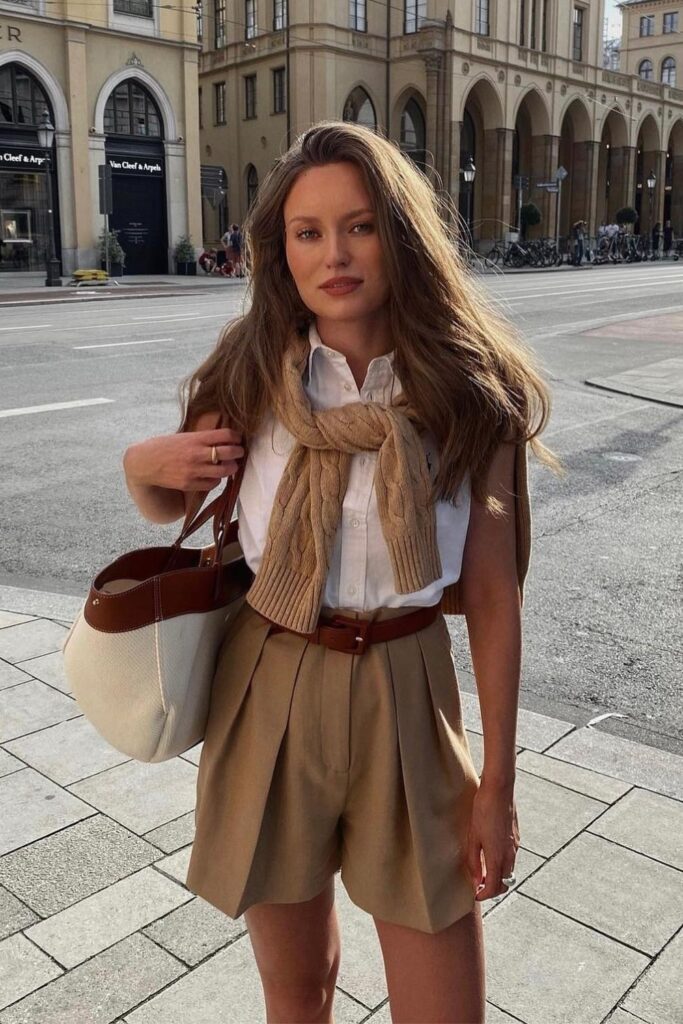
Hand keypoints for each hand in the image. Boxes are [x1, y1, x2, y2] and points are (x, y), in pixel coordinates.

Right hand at [124, 427, 243, 492]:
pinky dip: (216, 480)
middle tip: (239, 452)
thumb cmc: (164, 446)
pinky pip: (212, 484)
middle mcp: (197, 454)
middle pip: (230, 453)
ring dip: (231, 468)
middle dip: (239, 452)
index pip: (226, 435)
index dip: (237, 437)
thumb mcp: (184, 437)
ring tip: (230, 466)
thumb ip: (203, 439)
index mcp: (196, 438)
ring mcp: (193, 470)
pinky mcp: (189, 484)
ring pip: (224, 471)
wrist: (144, 462)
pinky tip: (214, 476)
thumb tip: (224, 439)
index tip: (238, 439)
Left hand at [465, 778, 519, 901]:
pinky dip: (502, 864)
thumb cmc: (483, 810)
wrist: (499, 789)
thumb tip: (476, 879)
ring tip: (482, 872)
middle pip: (504, 883)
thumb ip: (474, 860)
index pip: (495, 887)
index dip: (485, 895)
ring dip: (497, 877)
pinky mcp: (516, 837)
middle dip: (492, 889)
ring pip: (509, 871)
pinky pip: (511, 858)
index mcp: (497, 856)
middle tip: (479, 887)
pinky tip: (490, 855)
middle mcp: (510, 854)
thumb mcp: (473, 836)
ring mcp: (515, 846)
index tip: (475, 895)